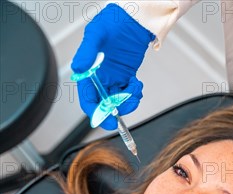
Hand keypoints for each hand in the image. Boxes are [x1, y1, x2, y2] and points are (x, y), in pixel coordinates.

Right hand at [71, 4, 154, 129]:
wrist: (131, 19)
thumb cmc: (111, 22)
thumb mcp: (96, 34)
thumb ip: (87, 51)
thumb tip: (79, 67)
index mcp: (88, 71)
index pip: (88, 98)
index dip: (95, 111)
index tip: (105, 119)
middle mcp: (100, 77)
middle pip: (103, 104)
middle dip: (114, 111)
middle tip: (125, 110)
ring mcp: (113, 78)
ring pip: (118, 101)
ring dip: (128, 102)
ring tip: (134, 91)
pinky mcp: (126, 77)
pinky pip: (129, 93)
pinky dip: (135, 93)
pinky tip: (137, 84)